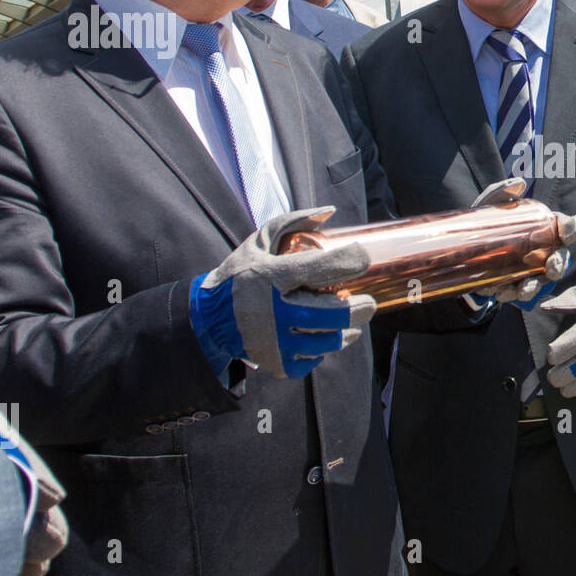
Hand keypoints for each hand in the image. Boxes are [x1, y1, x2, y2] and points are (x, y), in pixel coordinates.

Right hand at [190, 206, 375, 379]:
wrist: (207, 319)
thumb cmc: (238, 275)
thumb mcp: (259, 241)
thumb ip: (293, 222)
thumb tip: (330, 212)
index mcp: (272, 277)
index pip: (320, 268)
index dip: (349, 262)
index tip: (364, 258)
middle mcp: (274, 312)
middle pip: (333, 314)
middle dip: (359, 309)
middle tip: (368, 303)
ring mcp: (275, 341)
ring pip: (327, 341)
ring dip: (347, 332)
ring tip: (353, 325)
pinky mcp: (276, 362)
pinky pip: (312, 360)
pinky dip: (322, 350)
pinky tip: (324, 339)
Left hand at [468, 178, 575, 308]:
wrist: (463, 242)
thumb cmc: (488, 220)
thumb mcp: (493, 203)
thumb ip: (503, 191)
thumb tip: (519, 184)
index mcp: (545, 228)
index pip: (566, 229)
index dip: (571, 229)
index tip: (567, 232)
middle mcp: (543, 251)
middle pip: (560, 261)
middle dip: (558, 265)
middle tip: (551, 266)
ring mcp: (529, 270)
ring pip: (540, 282)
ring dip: (534, 287)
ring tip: (523, 289)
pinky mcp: (512, 283)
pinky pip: (515, 293)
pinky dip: (509, 295)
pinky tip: (500, 293)